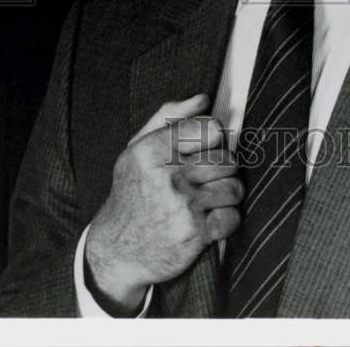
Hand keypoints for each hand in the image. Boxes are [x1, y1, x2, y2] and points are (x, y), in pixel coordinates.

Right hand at [84, 93, 242, 314]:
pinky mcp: (195, 234)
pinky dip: (227, 218)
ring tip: (210, 197)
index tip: (206, 148)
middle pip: (226, 159)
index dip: (214, 138)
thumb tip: (202, 99)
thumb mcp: (138, 149)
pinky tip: (210, 219)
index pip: (210, 128)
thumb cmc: (132, 193)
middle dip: (222, 168)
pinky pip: (233, 216)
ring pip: (234, 187)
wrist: (116, 250)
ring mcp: (183, 206)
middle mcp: (168, 176)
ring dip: (227, 193)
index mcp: (153, 150)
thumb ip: (169, 117)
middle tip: (207, 177)